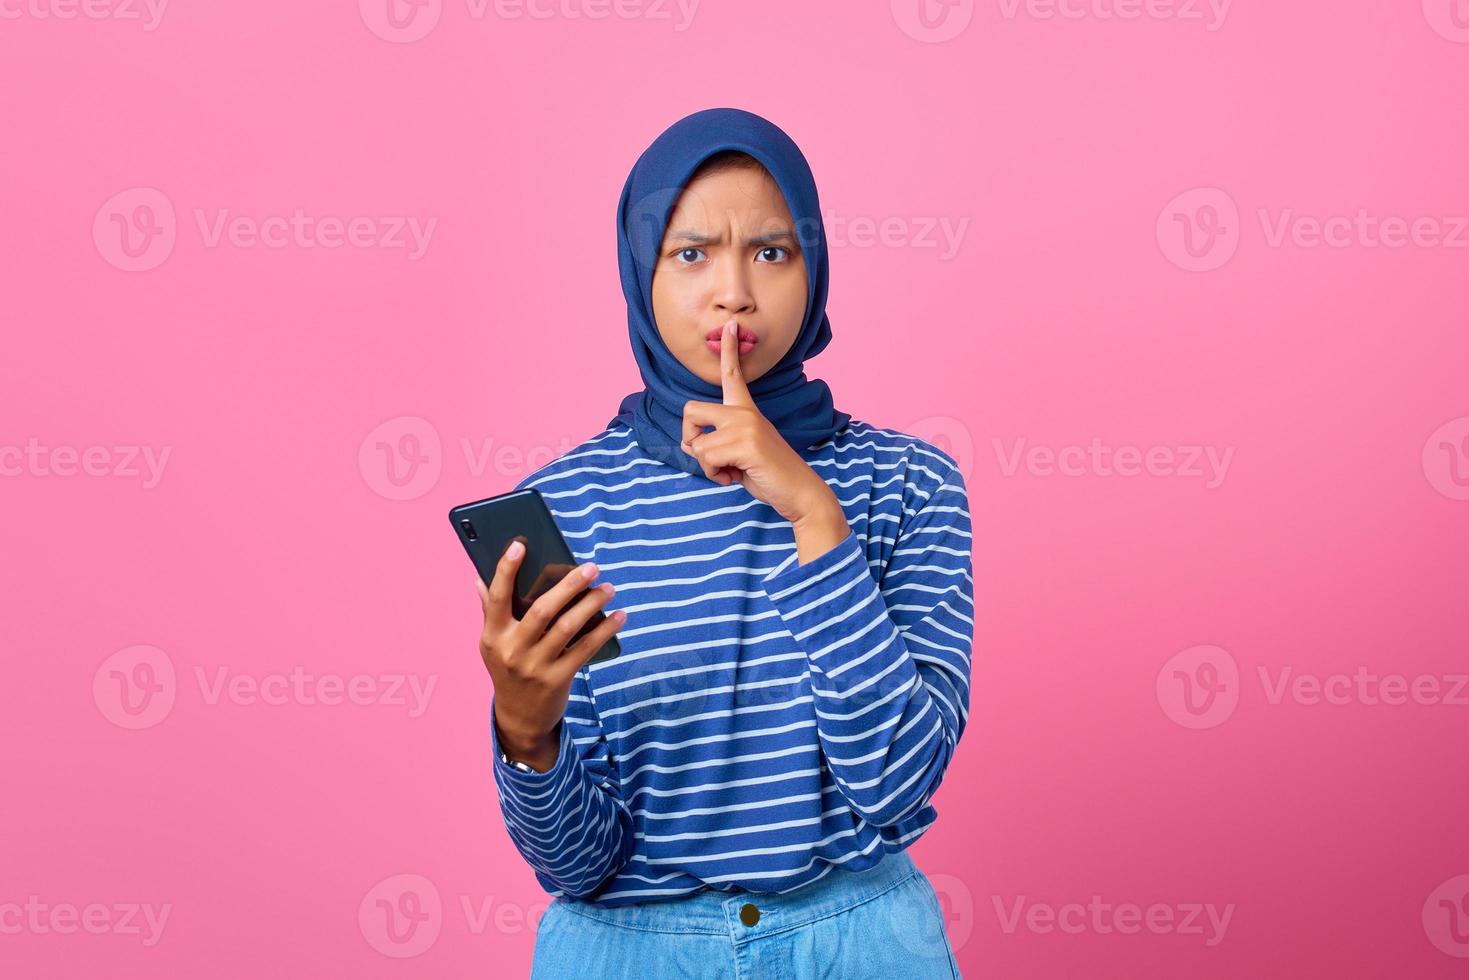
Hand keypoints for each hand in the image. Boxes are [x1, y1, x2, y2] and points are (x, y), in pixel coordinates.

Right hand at [475, 540, 625, 769]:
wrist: (519, 718)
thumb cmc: (508, 670)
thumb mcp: (493, 644)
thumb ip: (490, 612)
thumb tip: (479, 579)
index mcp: (493, 635)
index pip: (497, 597)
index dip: (506, 570)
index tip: (520, 544)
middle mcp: (512, 650)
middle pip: (542, 610)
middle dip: (568, 585)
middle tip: (591, 567)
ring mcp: (535, 667)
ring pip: (567, 627)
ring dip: (591, 605)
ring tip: (608, 588)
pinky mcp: (557, 680)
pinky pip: (585, 649)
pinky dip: (604, 631)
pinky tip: (618, 617)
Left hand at [680, 318, 839, 525]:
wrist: (798, 491)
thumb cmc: (768, 474)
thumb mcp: (738, 455)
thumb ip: (715, 445)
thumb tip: (688, 445)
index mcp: (746, 410)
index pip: (733, 375)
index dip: (729, 350)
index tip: (730, 326)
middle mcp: (744, 413)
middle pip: (690, 411)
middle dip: (690, 440)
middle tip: (710, 459)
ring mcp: (746, 426)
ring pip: (697, 444)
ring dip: (707, 467)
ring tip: (732, 472)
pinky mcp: (746, 444)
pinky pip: (706, 459)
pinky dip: (715, 476)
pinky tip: (734, 478)